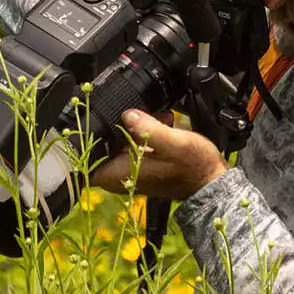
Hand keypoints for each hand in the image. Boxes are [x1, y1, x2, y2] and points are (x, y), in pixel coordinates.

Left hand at [91, 110, 228, 198]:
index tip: (94, 115)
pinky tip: (156, 123)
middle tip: (132, 112)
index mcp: (118, 174)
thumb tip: (127, 115)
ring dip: (128, 127)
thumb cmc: (196, 168)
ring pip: (114, 142)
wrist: (212, 181)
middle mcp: (118, 176)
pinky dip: (138, 133)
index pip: (81, 157)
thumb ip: (149, 129)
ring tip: (152, 117)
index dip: (83, 134)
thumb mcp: (175, 144)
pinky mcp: (138, 166)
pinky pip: (127, 145)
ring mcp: (127, 171)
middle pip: (98, 144)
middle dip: (112, 124)